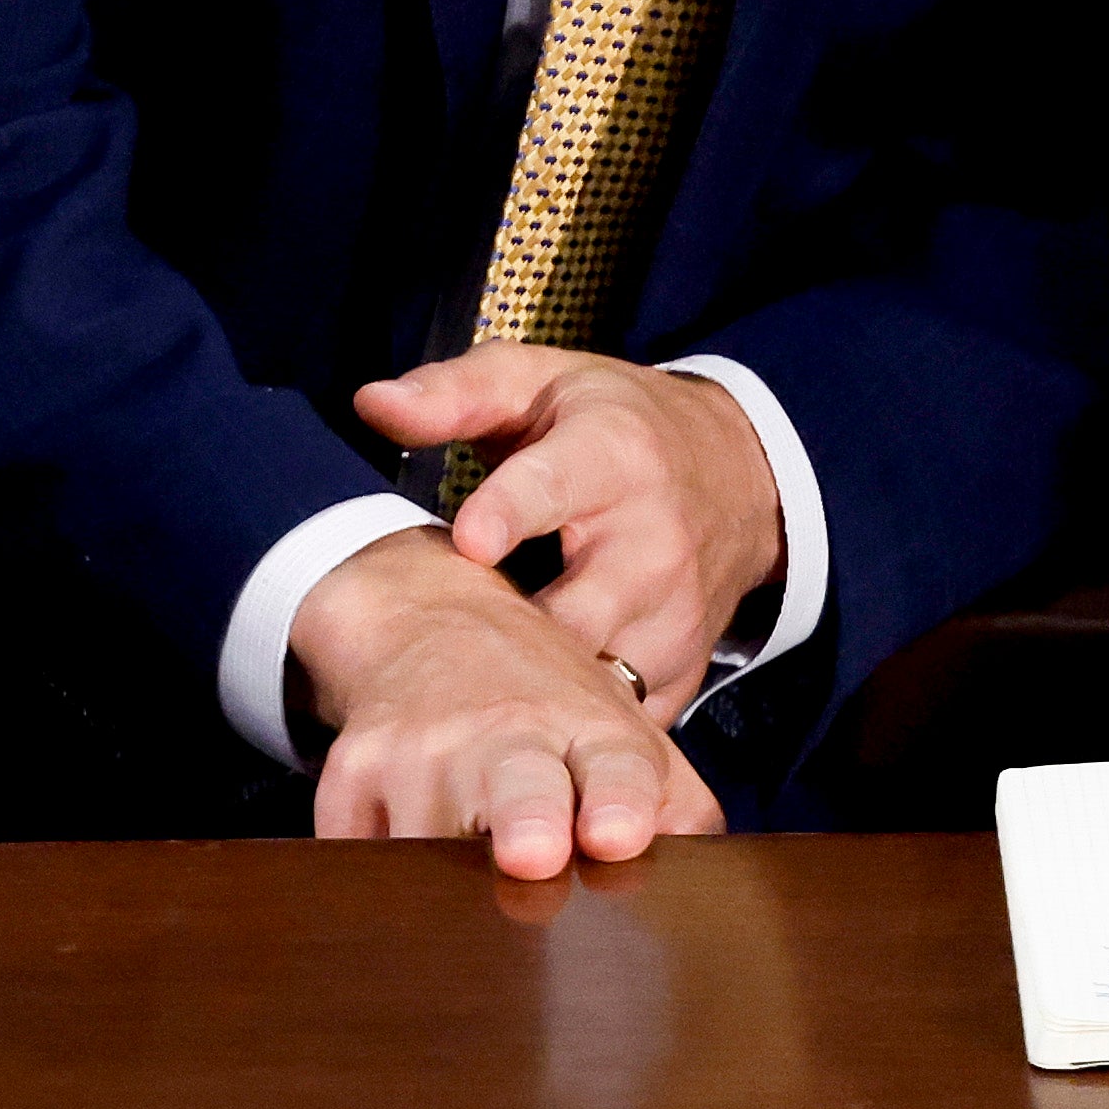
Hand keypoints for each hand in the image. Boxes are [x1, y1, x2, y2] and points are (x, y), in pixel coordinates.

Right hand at [291, 525, 725, 880]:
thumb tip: (706, 888)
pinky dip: (379, 883)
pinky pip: (357, 855)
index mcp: (589, 730)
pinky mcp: (351, 773)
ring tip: (465, 885)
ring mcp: (421, 751)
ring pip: (428, 847)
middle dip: (526, 816)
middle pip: (517, 787)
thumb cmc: (541, 702)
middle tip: (535, 851)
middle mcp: (506, 733)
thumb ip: (671, 805)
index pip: (617, 766)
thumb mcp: (619, 733)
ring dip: (448, 885)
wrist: (431, 627)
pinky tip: (401, 873)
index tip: (620, 833)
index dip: (621, 800)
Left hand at [353, 344, 783, 707]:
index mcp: (611, 456)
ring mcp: (674, 613)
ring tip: (472, 685)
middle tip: (438, 645)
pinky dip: (567, 725)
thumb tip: (371, 402)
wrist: (737, 475)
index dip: (512, 512)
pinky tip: (523, 709)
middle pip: (570, 613)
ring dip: (529, 692)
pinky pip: (615, 719)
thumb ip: (454, 394)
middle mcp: (654, 539)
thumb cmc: (613, 426)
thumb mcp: (539, 384)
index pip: (558, 484)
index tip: (470, 540)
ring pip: (591, 680)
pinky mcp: (683, 668)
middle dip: (504, 636)